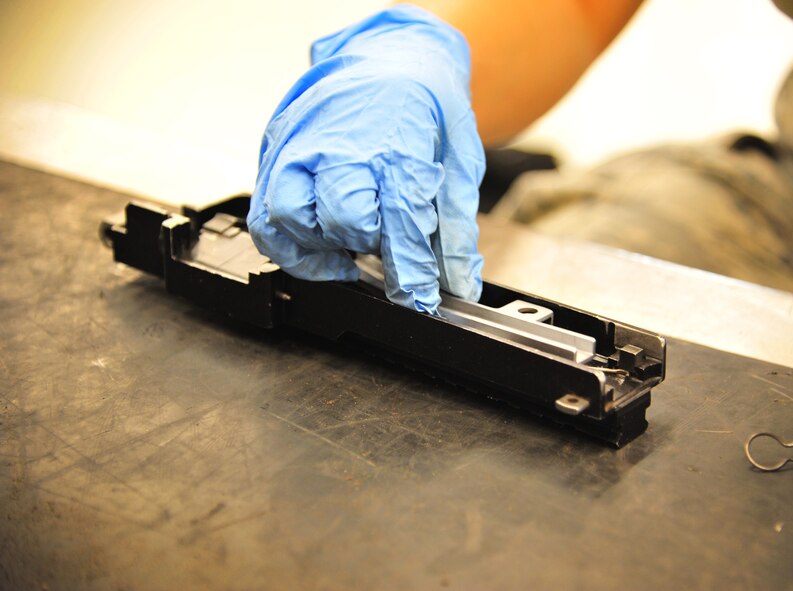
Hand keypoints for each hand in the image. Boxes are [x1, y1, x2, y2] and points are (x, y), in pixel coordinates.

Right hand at [247, 5, 484, 313]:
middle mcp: (340, 144)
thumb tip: (460, 282)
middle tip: (386, 245)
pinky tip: (321, 249)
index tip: (420, 300)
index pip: (400, 222)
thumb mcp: (460, 157)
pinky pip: (263, 218)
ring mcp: (300, 147)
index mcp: (394, 142)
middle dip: (370, 244)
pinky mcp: (275, 155)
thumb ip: (456, 225)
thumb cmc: (426, 104)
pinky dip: (289, 247)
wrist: (388, 56)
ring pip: (291, 219)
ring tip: (350, 244)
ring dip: (322, 246)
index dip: (412, 272)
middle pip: (344, 220)